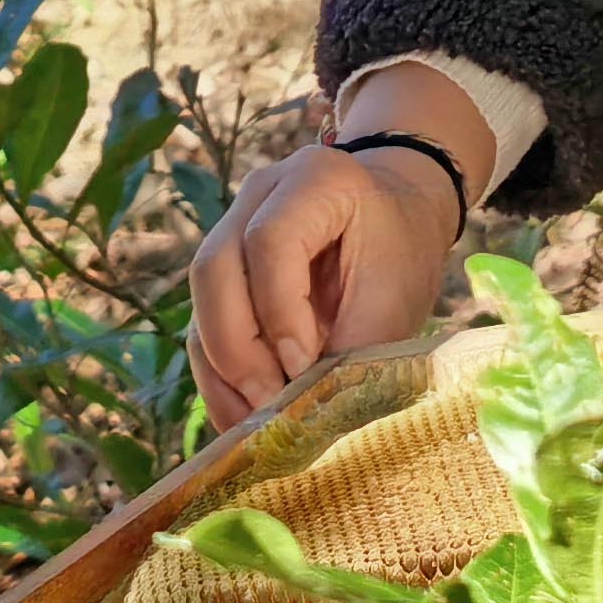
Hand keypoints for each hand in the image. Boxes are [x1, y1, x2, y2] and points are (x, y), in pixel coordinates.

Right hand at [187, 61, 496, 427]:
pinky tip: (246, 417)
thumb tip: (310, 409)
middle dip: (238, 350)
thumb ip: (357, 341)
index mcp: (311, 179)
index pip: (269, 241)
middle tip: (273, 406)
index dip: (279, 311)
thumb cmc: (402, 250)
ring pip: (200, 304)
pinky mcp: (222, 276)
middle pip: (214, 270)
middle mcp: (256, 196)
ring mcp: (229, 230)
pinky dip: (221, 378)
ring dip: (224, 372)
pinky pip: (203, 328)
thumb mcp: (397, 292)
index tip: (305, 367)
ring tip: (260, 423)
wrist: (396, 216)